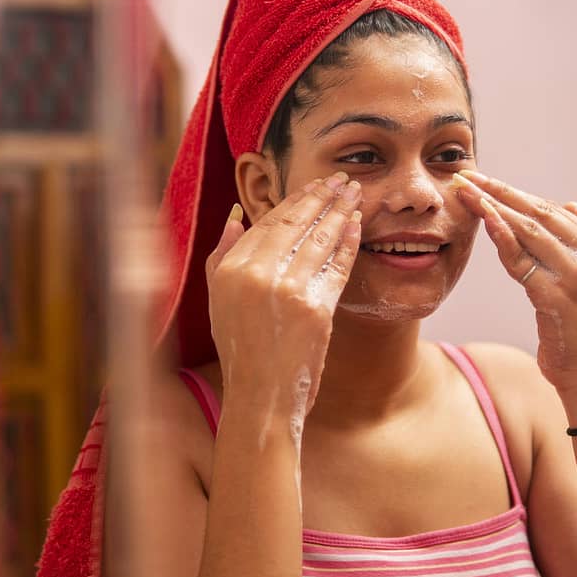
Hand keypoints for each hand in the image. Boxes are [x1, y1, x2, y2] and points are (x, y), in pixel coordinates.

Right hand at [205, 172, 361, 431]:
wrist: (260, 398)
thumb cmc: (241, 351)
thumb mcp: (218, 300)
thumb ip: (222, 255)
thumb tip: (237, 216)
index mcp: (230, 269)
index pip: (268, 222)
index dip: (295, 200)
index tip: (314, 185)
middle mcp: (256, 274)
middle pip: (297, 223)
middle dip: (323, 196)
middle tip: (342, 179)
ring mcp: (288, 290)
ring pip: (320, 239)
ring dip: (341, 211)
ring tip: (355, 193)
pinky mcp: (316, 308)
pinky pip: (336, 265)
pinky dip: (349, 243)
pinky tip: (359, 225)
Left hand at [453, 170, 576, 395]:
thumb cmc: (576, 325)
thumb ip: (574, 241)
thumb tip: (571, 204)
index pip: (549, 210)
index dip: (513, 192)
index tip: (482, 179)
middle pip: (537, 213)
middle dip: (498, 191)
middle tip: (466, 175)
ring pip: (528, 231)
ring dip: (493, 207)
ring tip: (465, 191)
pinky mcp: (557, 297)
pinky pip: (522, 261)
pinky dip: (501, 237)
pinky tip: (482, 219)